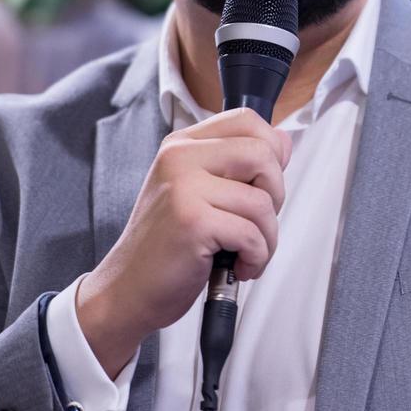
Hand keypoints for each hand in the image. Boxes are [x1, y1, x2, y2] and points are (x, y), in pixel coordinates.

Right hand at [76, 108, 290, 376]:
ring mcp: (183, 188)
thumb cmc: (168, 245)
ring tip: (246, 253)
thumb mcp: (199, 192)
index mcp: (182, 145)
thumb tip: (283, 142)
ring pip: (262, 201)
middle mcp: (179, 158)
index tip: (263, 184)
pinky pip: (252, 234)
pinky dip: (256, 257)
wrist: (127, 290)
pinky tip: (238, 267)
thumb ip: (236, 165)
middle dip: (275, 195)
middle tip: (256, 221)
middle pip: (263, 154)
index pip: (247, 120)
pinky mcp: (191, 221)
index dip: (271, 151)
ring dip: (267, 237)